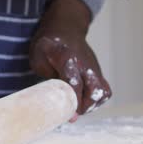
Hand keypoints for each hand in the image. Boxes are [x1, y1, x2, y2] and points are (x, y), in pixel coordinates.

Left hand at [30, 0, 111, 115]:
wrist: (65, 29)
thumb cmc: (48, 46)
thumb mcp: (38, 57)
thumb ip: (46, 76)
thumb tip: (55, 99)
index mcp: (67, 57)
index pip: (74, 82)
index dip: (72, 100)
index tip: (69, 114)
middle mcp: (85, 63)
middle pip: (93, 90)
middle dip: (83, 106)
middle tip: (70, 113)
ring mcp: (94, 68)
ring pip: (102, 92)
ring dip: (91, 105)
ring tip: (77, 108)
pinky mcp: (98, 73)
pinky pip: (105, 91)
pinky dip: (97, 101)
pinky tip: (83, 103)